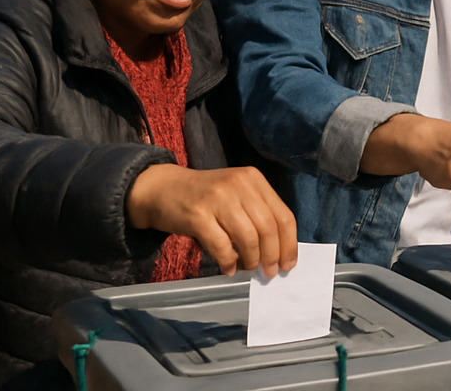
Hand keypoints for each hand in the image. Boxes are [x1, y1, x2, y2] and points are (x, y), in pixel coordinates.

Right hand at [126, 164, 297, 276]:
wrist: (162, 189)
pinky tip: (228, 268)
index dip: (289, 243)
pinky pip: (221, 245)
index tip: (288, 263)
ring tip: (248, 269)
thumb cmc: (204, 197)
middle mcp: (239, 184)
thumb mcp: (235, 194)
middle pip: (268, 227)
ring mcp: (218, 198)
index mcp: (253, 179)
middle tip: (269, 272)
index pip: (283, 215)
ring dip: (252, 259)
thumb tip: (278, 251)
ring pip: (248, 237)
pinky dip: (228, 261)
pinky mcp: (198, 214)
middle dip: (273, 255)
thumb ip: (256, 214)